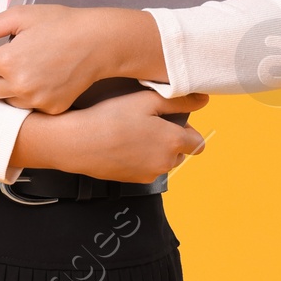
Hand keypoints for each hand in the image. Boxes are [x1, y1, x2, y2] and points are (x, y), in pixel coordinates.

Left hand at [0, 5, 168, 112]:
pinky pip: (30, 107)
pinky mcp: (51, 108)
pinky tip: (45, 79)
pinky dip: (32, 95)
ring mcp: (36, 101)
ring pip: (7, 101)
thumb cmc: (60, 24)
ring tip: (30, 69)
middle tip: (13, 60)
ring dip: (11, 88)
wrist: (97, 41)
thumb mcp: (20, 15)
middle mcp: (20, 86)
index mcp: (8, 61)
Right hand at [9, 89, 208, 183]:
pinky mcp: (133, 181)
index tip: (169, 119)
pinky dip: (138, 158)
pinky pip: (145, 168)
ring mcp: (149, 175)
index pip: (198, 143)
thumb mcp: (146, 100)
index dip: (186, 129)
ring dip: (154, 149)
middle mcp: (165, 163)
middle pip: (180, 152)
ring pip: (162, 160)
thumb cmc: (109, 117)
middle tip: (146, 122)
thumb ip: (180, 101)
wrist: (76, 143)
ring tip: (130, 132)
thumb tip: (204, 100)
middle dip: (170, 139)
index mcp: (173, 143)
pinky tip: (121, 144)